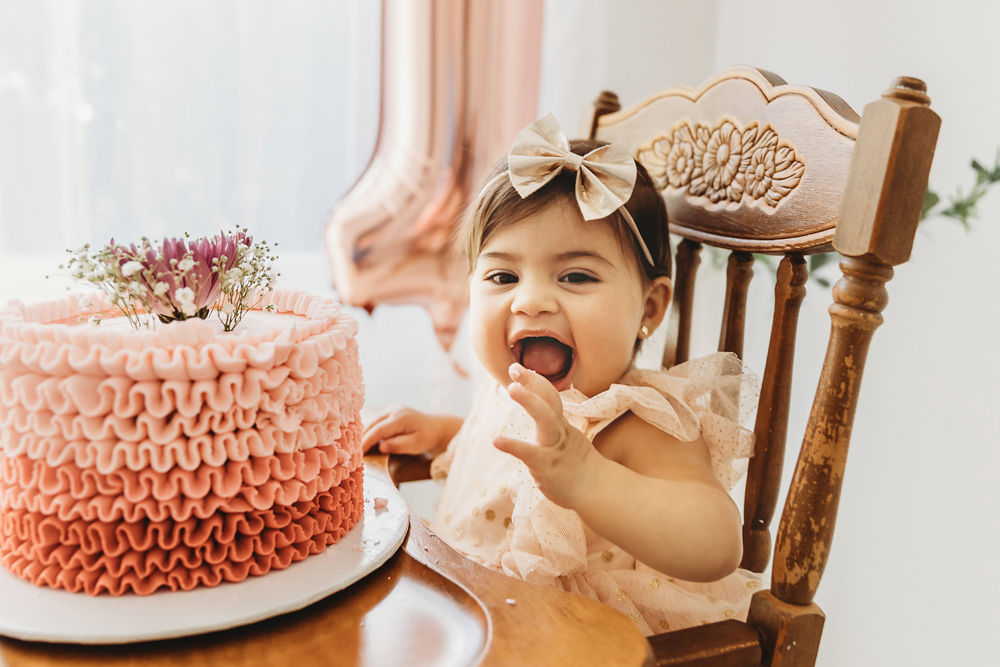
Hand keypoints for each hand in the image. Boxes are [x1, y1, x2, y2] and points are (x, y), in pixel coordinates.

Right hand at [361, 406, 459, 454]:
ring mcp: (390, 409)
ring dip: (363, 434)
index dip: (366, 442)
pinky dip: (368, 431)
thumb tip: (382, 446)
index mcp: (400, 418)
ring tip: (354, 449)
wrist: (435, 427)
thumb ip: (400, 445)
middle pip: (371, 424)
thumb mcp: (416, 444)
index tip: (358, 454)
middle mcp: (393, 410)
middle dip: (361, 438)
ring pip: (371, 422)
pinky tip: (363, 442)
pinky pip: (375, 421)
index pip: (378, 430)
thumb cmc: (427, 437)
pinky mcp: (389, 412)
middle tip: (352, 454)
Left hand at [493, 363, 599, 509]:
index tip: (518, 368)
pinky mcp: (547, 467)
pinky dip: (513, 445)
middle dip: (533, 382)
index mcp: (561, 425)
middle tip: (514, 368)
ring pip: (546, 420)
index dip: (535, 380)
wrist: (595, 490)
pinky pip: (530, 454)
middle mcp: (559, 432)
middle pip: (550, 401)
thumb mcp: (564, 438)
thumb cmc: (575, 465)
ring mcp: (554, 448)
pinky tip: (496, 440)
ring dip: (530, 401)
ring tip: (512, 388)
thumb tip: (537, 409)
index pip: (550, 396)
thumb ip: (550, 423)